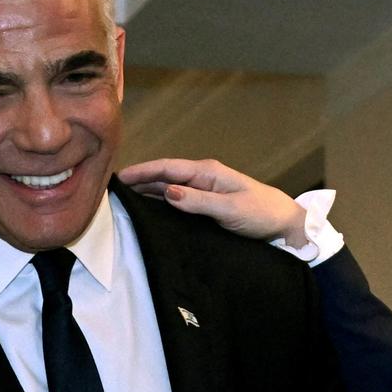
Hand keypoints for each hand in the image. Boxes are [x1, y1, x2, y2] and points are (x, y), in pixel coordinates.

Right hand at [118, 158, 308, 248]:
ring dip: (146, 191)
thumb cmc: (261, 213)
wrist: (283, 223)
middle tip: (108, 188)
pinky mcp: (206, 203)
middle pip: (163, 176)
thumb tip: (167, 191)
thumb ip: (199, 201)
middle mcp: (203, 177)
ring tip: (121, 198)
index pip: (168, 168)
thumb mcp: (231, 208)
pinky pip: (177, 199)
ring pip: (168, 187)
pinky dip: (159, 201)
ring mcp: (204, 189)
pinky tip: (146, 208)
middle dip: (138, 180)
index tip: (118, 177)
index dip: (142, 171)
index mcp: (208, 172)